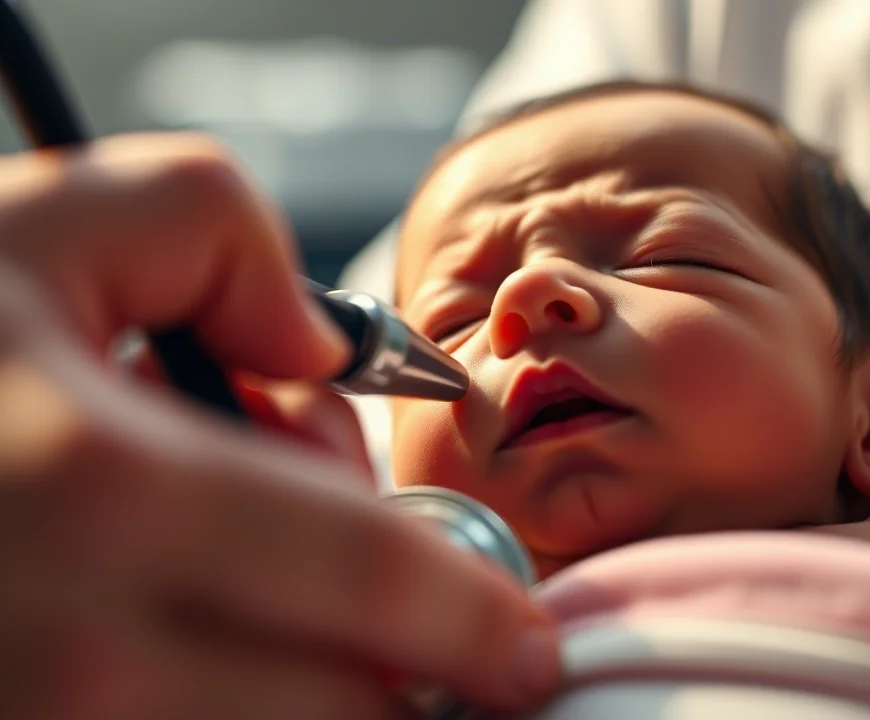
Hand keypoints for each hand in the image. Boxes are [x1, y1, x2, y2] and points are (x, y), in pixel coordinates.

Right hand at [0, 135, 558, 718]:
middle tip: (413, 627)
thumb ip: (223, 235)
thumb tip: (324, 353)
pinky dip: (220, 713)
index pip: (363, 584)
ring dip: (312, 699)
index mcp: (102, 489)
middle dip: (399, 676)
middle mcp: (63, 646)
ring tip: (279, 613)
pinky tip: (210, 646)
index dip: (470, 621)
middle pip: (327, 712)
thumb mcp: (56, 219)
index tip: (526, 646)